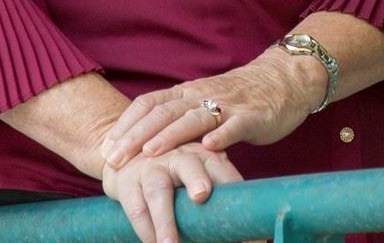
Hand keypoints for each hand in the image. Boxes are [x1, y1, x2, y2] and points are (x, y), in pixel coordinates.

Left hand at [101, 50, 324, 167]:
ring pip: (193, 118)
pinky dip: (221, 135)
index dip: (127, 125)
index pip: (149, 103)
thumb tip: (142, 146)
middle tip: (115, 158)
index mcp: (187, 92)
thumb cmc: (237, 99)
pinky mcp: (252, 116)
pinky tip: (208, 148)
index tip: (106, 148)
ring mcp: (227, 104)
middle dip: (137, 136)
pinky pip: (234, 125)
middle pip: (164, 112)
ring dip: (170, 135)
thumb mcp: (202, 103)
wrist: (281, 79)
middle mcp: (201, 95)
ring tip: (150, 154)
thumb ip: (178, 119)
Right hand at [101, 141, 242, 242]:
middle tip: (202, 195)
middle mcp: (179, 156)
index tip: (248, 226)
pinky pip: (136, 207)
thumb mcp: (201, 177)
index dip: (235, 193)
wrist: (126, 150)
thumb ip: (223, 203)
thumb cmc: (176, 173)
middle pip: (190, 165)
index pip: (224, 172)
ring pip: (159, 191)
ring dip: (165, 219)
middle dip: (196, 179)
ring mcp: (152, 167)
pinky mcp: (128, 181)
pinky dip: (144, 228)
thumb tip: (257, 241)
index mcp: (205, 155)